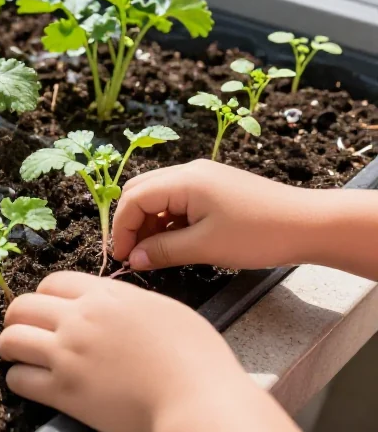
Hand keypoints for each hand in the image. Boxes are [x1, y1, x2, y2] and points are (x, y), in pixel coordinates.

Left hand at [0, 271, 246, 431]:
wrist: (197, 401)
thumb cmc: (196, 359)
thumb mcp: (164, 310)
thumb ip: (127, 304)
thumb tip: (112, 307)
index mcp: (104, 296)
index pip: (51, 283)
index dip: (45, 297)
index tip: (49, 311)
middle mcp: (79, 319)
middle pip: (21, 306)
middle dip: (19, 318)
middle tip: (27, 332)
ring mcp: (67, 355)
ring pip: (11, 339)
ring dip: (11, 347)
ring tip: (21, 357)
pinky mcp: (64, 392)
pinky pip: (19, 379)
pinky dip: (19, 380)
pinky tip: (32, 383)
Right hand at [112, 159, 305, 270]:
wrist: (309, 224)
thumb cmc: (259, 234)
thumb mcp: (205, 247)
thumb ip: (163, 251)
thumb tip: (134, 259)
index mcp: (185, 180)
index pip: (134, 199)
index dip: (122, 229)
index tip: (123, 257)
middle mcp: (190, 172)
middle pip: (141, 192)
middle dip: (131, 223)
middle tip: (132, 255)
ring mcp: (203, 178)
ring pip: (158, 196)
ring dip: (150, 223)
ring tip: (154, 254)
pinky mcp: (214, 188)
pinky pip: (178, 201)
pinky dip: (168, 221)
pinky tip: (174, 244)